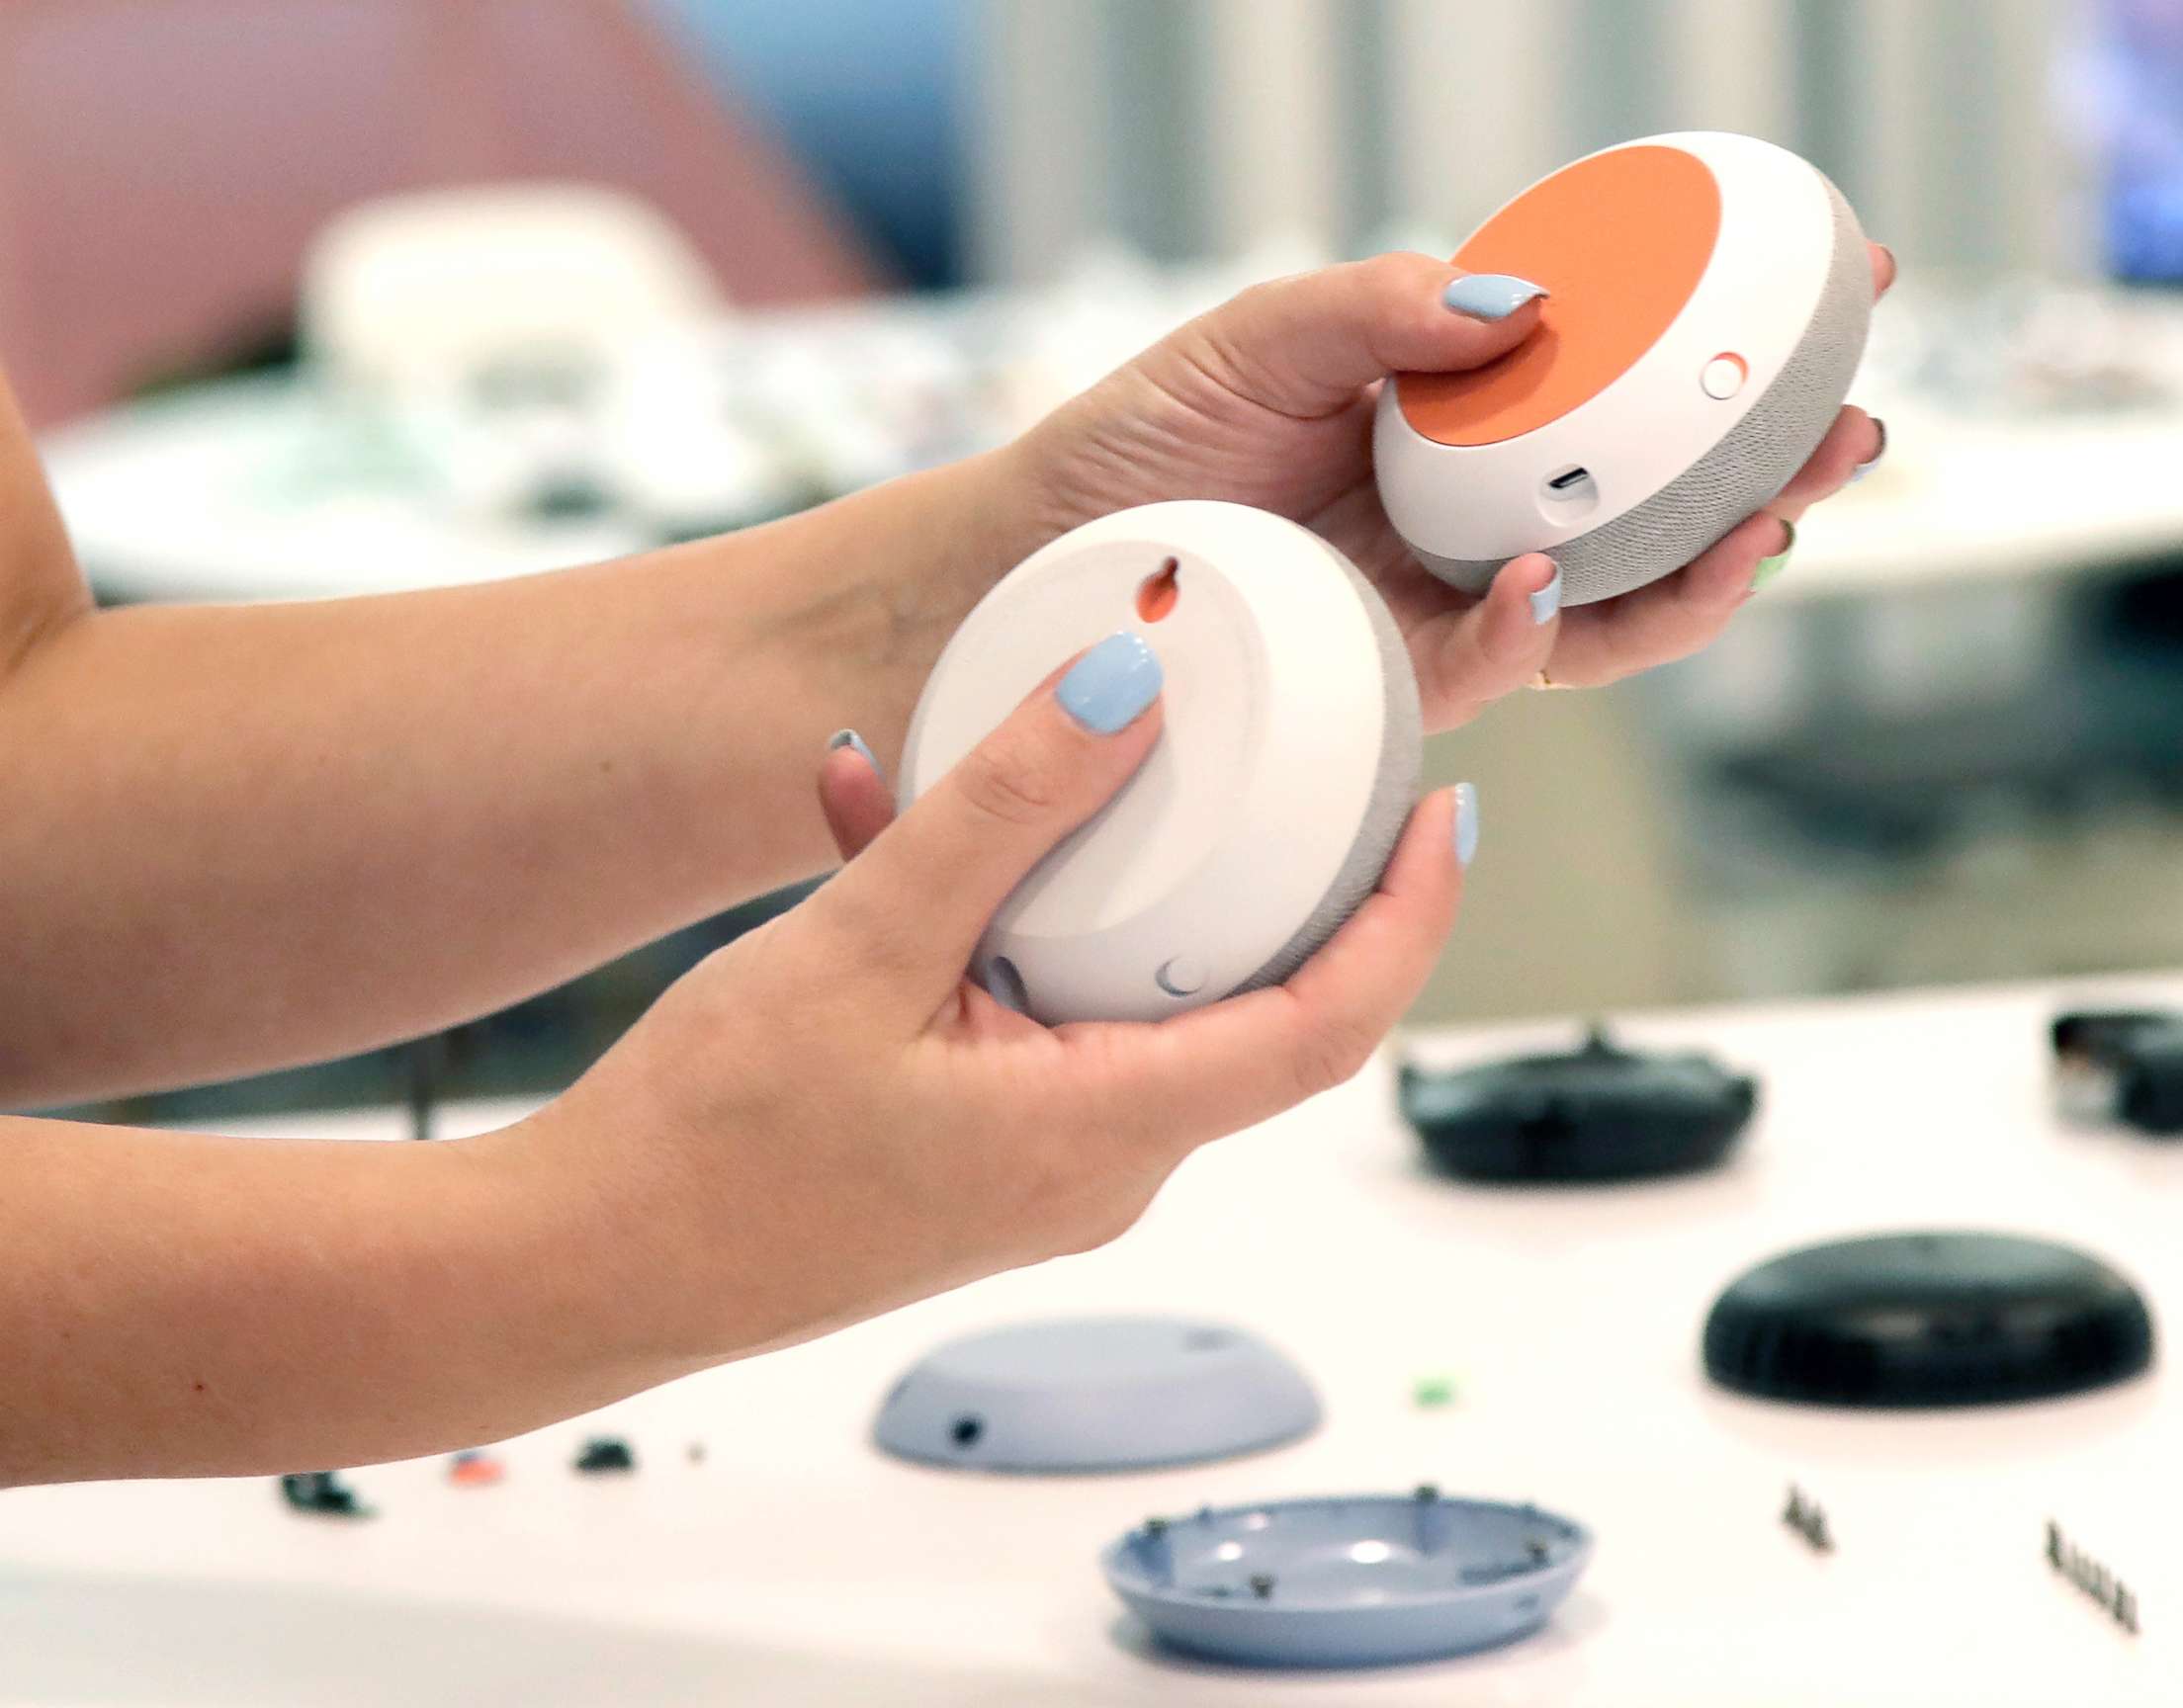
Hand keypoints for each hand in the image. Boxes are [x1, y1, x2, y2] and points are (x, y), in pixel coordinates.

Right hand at [528, 636, 1472, 1358]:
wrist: (580, 1271)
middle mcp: (1101, 1167)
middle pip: (1250, 1005)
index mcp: (1107, 1132)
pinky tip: (887, 824)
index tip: (1448, 812)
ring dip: (1093, 879)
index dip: (1410, 918)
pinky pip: (1037, 1018)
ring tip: (1037, 751)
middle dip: (1272, 873)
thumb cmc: (707, 1145)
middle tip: (1284, 746)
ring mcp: (1042, 1169)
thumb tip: (1125, 691)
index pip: (1331, 1027)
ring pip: (1129, 998)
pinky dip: (1000, 927)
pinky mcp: (981, 1155)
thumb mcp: (861, 945)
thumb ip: (999, 812)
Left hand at [1012, 247, 1894, 731]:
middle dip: (1772, 482)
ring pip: (1615, 615)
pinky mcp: (1393, 689)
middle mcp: (1479, 522)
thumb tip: (1529, 300)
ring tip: (1756, 530)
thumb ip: (1388, 306)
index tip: (1843, 286)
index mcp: (1468, 424)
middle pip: (1663, 513)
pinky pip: (1495, 671)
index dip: (1737, 353)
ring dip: (1700, 581)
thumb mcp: (1265, 336)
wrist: (1026, 562)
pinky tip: (1543, 583)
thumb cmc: (1141, 444)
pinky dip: (1533, 630)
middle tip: (1846, 433)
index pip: (1632, 388)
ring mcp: (1445, 610)